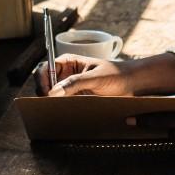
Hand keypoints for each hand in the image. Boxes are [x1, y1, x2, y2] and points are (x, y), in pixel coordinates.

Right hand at [34, 52, 174, 96]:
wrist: (132, 84)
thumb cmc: (116, 74)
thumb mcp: (95, 77)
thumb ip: (74, 83)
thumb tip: (53, 92)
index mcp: (68, 61)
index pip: (45, 68)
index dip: (42, 79)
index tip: (47, 92)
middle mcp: (66, 73)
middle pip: (45, 82)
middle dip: (44, 92)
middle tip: (49, 104)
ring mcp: (70, 87)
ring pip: (52, 95)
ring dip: (51, 102)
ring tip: (57, 109)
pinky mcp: (76, 98)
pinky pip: (63, 103)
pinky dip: (60, 108)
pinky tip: (65, 113)